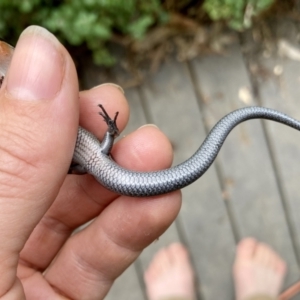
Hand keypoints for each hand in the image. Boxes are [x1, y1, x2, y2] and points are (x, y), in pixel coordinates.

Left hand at [0, 26, 180, 298]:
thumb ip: (15, 156)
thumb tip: (40, 56)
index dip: (22, 91)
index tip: (54, 69)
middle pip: (45, 162)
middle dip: (88, 134)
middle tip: (114, 111)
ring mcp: (26, 262)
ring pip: (81, 204)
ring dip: (126, 176)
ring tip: (154, 150)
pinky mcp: (65, 292)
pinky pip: (102, 252)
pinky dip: (134, 226)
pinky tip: (160, 200)